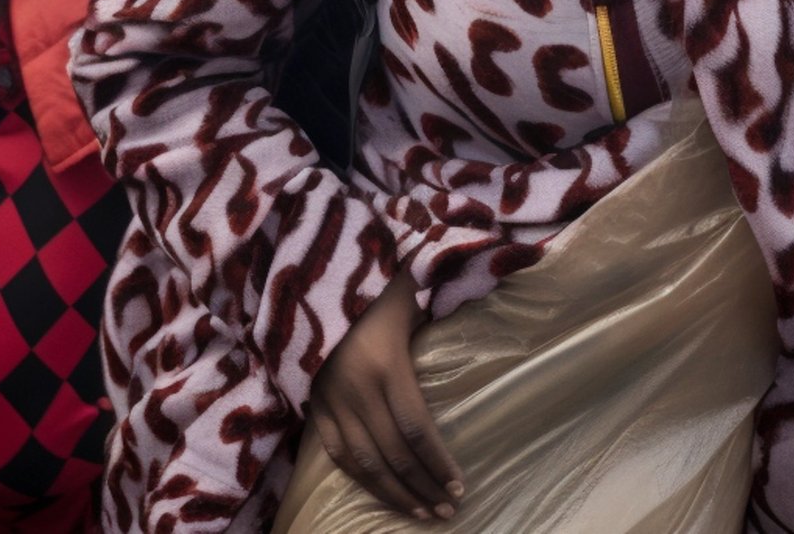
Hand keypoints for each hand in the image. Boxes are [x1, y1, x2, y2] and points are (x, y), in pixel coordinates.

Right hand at [308, 272, 463, 520]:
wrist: (311, 283)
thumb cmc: (372, 288)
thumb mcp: (407, 293)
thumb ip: (438, 303)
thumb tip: (482, 293)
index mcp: (384, 366)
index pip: (416, 429)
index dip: (438, 463)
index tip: (459, 487)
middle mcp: (357, 391)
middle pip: (393, 454)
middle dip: (423, 487)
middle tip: (448, 510)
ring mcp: (331, 402)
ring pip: (364, 463)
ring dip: (395, 494)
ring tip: (422, 514)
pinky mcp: (314, 406)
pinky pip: (336, 453)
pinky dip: (360, 478)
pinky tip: (382, 493)